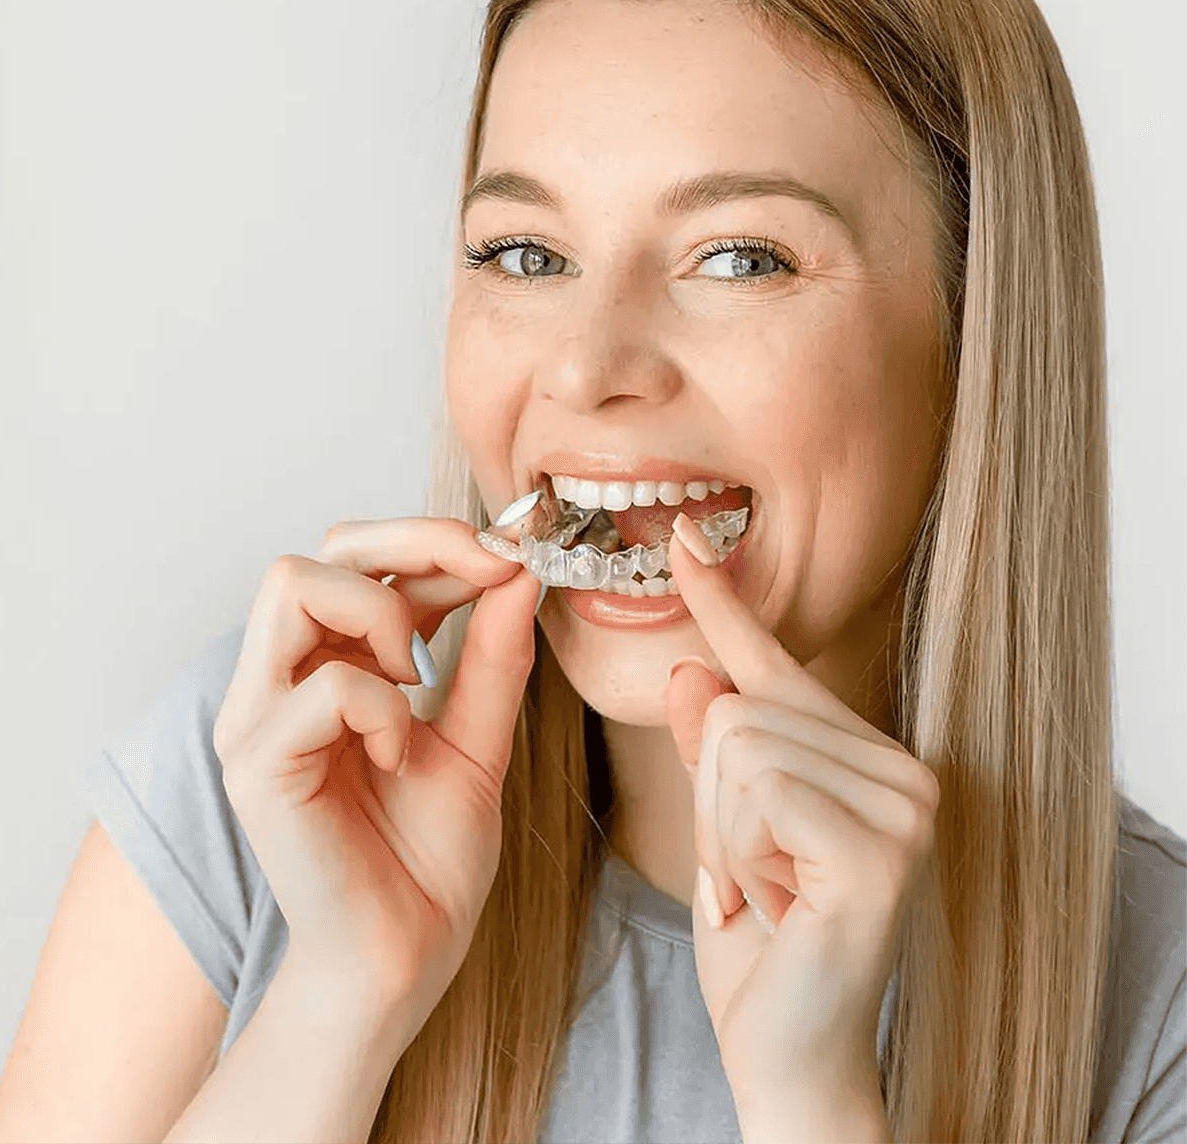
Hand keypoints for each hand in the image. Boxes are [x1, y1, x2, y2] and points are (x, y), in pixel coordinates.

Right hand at [213, 517, 542, 1038]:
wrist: (404, 961)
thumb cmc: (425, 866)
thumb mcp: (478, 743)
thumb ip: (491, 659)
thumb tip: (517, 572)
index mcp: (317, 671)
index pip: (349, 559)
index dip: (431, 542)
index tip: (508, 561)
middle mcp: (272, 684)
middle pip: (313, 551)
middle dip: (411, 545)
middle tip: (484, 578)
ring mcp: (253, 719)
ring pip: (292, 585)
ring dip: (382, 614)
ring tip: (421, 681)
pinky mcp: (256, 763)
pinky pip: (323, 685)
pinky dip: (383, 708)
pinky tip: (399, 756)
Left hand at [663, 514, 936, 1129]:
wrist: (786, 1052)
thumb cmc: (758, 946)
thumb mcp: (720, 830)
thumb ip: (712, 752)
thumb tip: (693, 666)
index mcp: (867, 759)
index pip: (777, 668)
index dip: (724, 604)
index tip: (685, 538)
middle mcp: (905, 771)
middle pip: (738, 706)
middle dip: (711, 802)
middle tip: (751, 877)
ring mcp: (905, 808)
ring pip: (739, 746)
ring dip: (722, 834)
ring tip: (766, 891)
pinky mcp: (882, 848)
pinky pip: (756, 793)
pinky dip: (738, 852)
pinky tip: (777, 902)